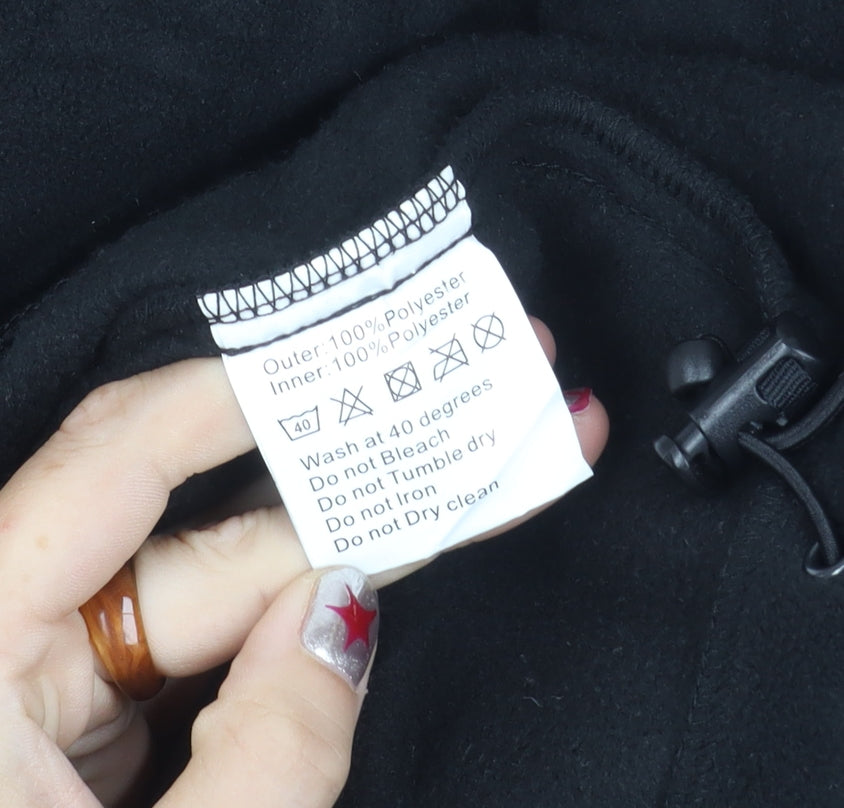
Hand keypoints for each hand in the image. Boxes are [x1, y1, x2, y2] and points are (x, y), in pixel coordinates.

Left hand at [0, 319, 606, 805]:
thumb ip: (273, 752)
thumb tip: (348, 612)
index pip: (119, 458)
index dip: (240, 393)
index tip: (346, 351)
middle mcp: (2, 636)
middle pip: (200, 530)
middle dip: (340, 486)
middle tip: (453, 427)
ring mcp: (48, 685)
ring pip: (217, 593)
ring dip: (337, 556)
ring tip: (455, 499)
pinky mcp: (87, 728)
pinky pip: (208, 651)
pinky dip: (292, 630)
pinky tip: (368, 597)